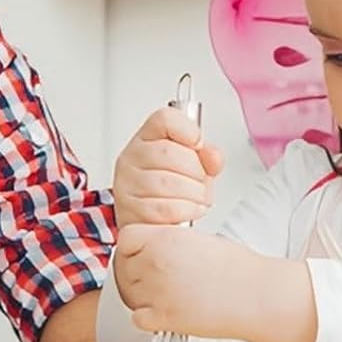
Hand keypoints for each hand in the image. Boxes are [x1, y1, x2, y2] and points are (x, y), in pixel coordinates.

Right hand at [112, 106, 223, 226]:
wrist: (150, 221)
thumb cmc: (171, 191)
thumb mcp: (194, 166)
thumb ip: (208, 156)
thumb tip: (213, 156)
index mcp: (147, 138)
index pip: (164, 119)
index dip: (187, 129)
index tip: (197, 143)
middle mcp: (132, 157)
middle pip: (169, 152)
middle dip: (195, 171)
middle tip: (200, 181)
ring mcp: (127, 184)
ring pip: (168, 182)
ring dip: (194, 194)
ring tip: (197, 198)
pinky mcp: (130, 210)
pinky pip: (166, 207)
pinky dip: (186, 210)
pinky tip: (189, 209)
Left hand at [113, 223, 258, 338]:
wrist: (257, 295)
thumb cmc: (239, 268)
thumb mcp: (199, 240)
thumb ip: (171, 243)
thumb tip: (157, 250)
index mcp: (165, 238)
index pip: (126, 239)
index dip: (132, 248)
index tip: (142, 254)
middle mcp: (155, 262)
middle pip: (124, 268)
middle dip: (138, 274)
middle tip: (158, 280)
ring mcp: (156, 291)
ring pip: (129, 294)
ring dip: (142, 297)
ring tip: (167, 296)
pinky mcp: (163, 317)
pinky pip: (137, 319)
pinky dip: (148, 319)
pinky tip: (166, 313)